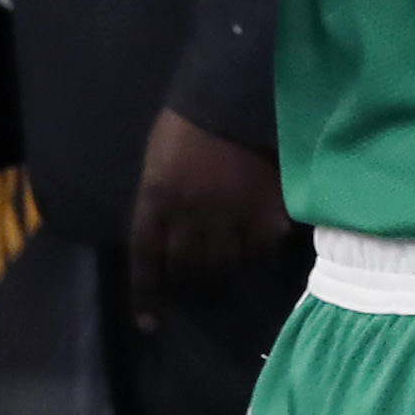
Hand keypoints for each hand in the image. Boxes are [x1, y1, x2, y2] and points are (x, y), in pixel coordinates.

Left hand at [129, 108, 290, 310]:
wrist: (235, 91)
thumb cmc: (190, 123)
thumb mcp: (160, 161)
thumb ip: (162, 199)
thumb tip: (171, 237)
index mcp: (156, 199)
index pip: (146, 259)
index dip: (148, 295)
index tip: (152, 323)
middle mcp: (189, 214)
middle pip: (188, 269)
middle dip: (192, 282)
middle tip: (201, 285)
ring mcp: (230, 213)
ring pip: (226, 264)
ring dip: (227, 269)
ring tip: (234, 265)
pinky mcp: (266, 209)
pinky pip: (264, 247)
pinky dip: (264, 252)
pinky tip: (267, 247)